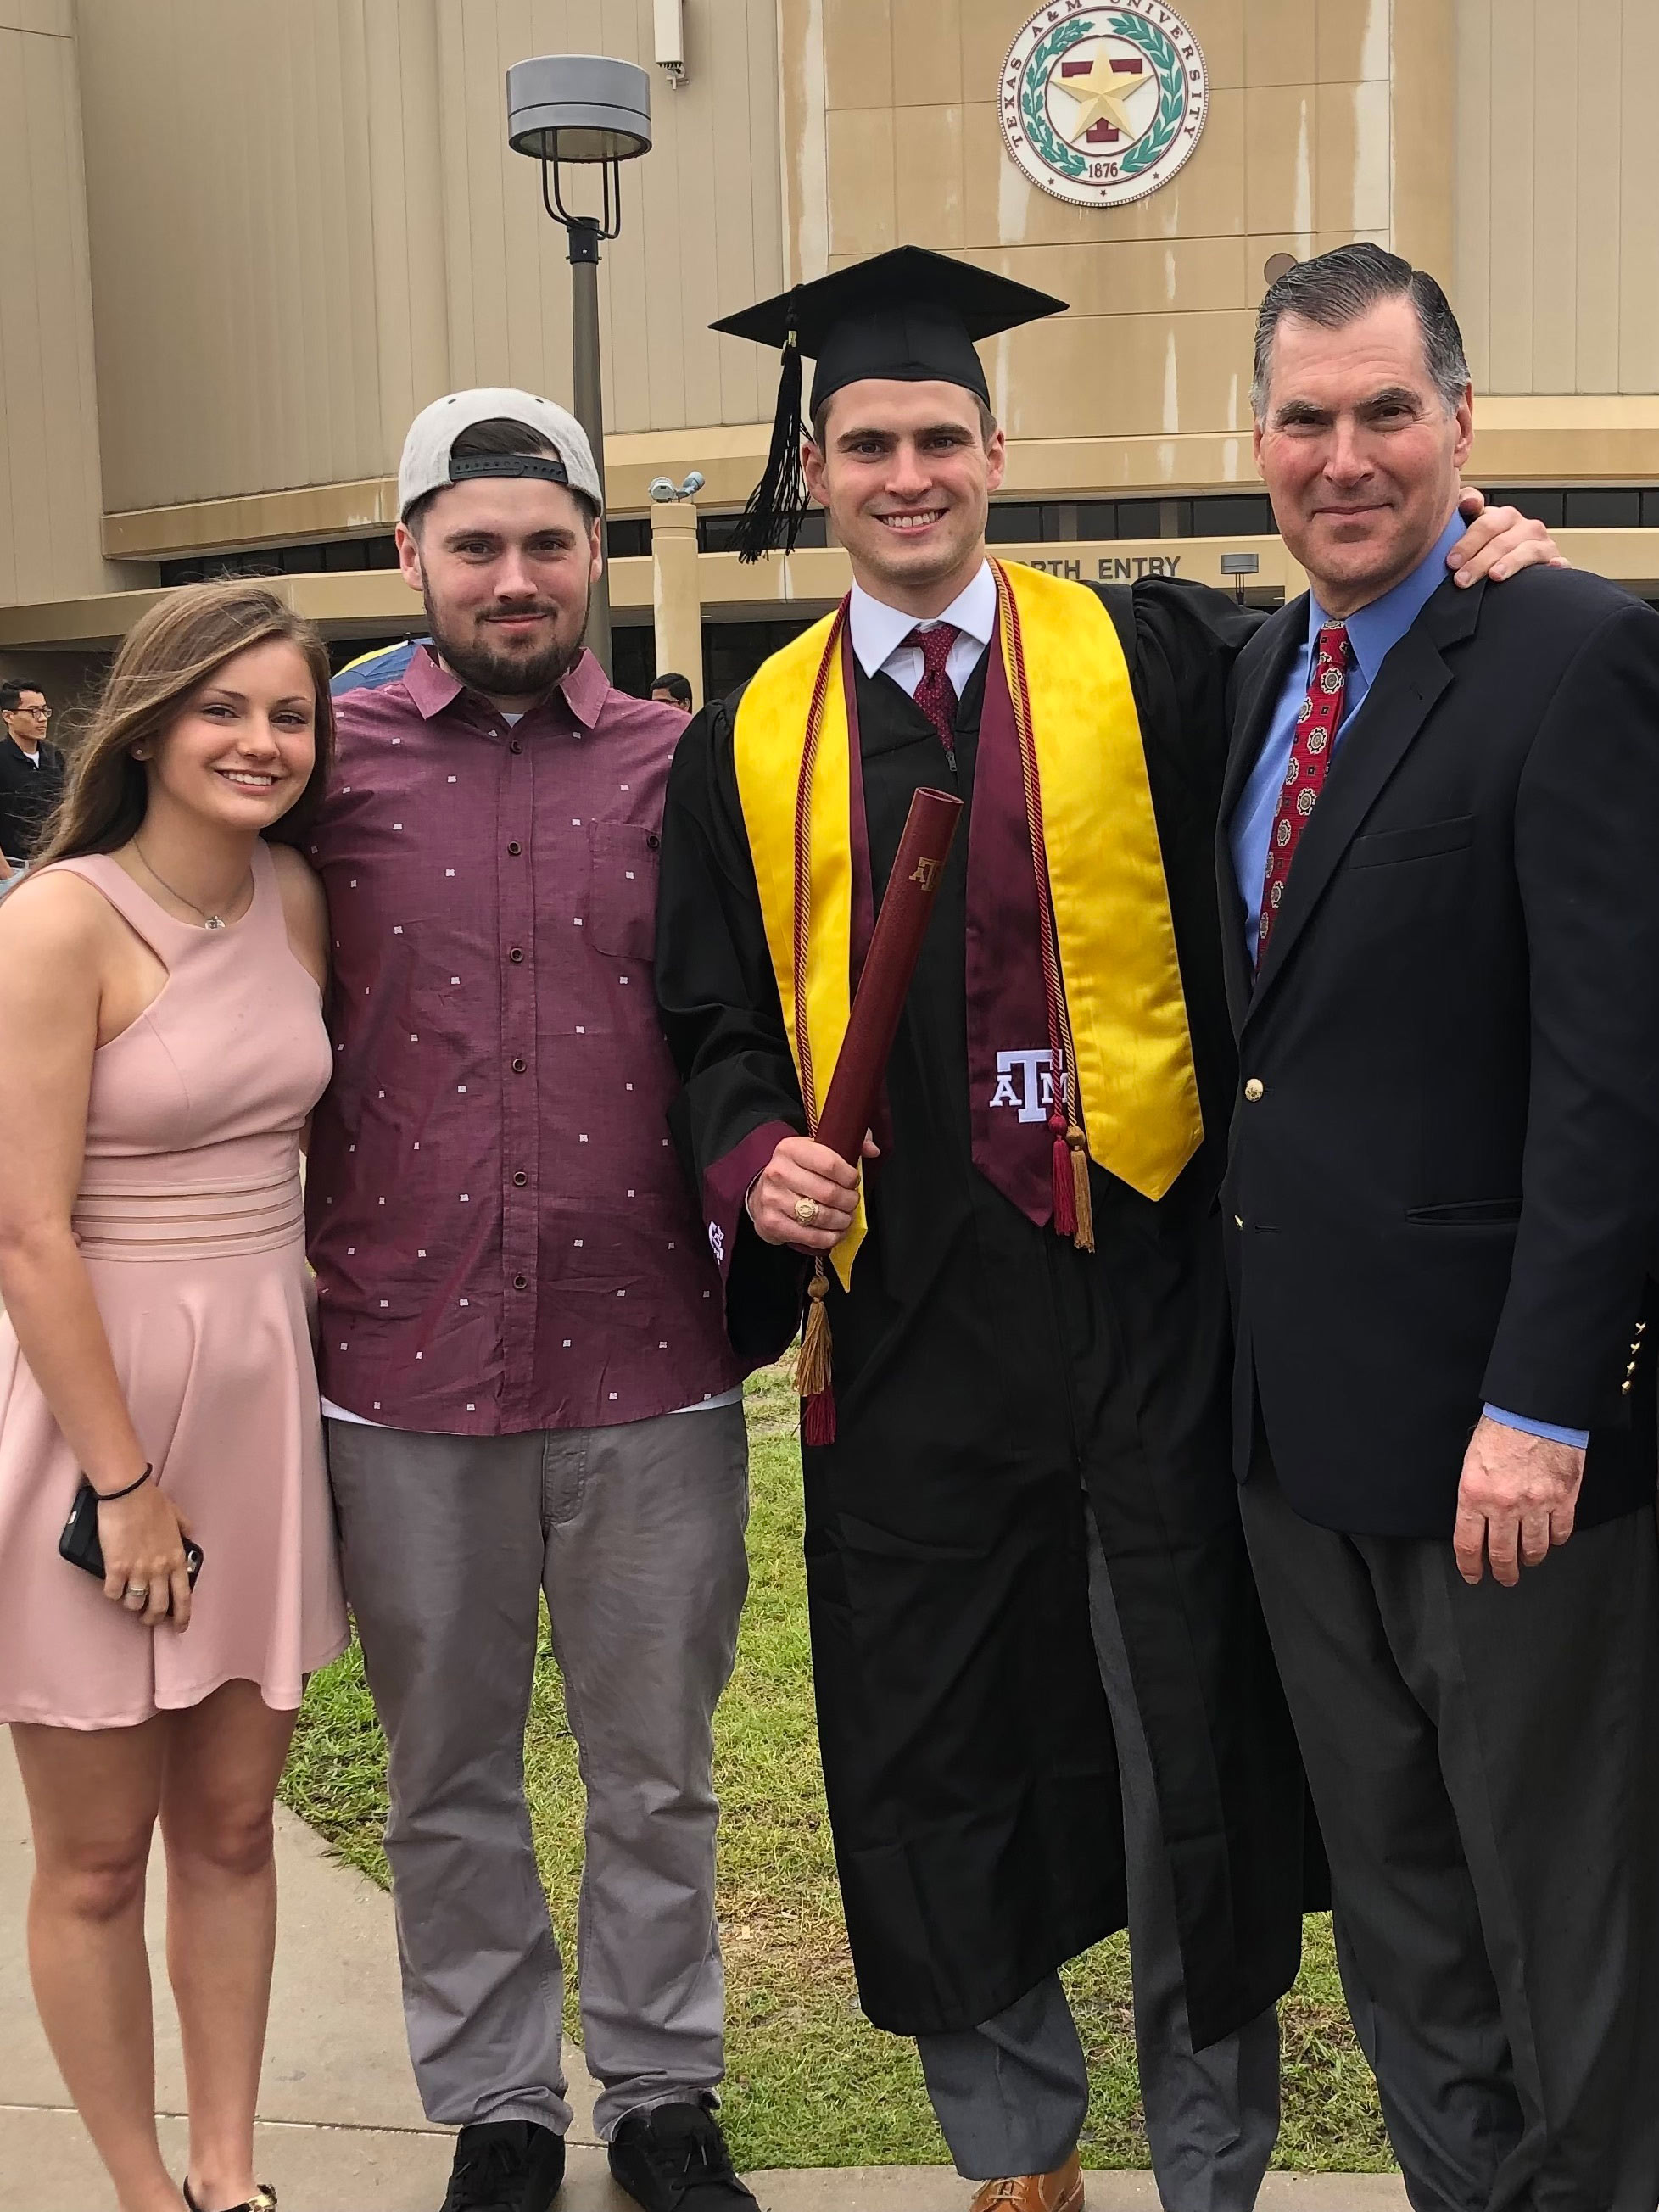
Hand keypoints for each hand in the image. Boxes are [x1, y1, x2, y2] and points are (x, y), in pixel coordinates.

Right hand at [98, 1481, 194, 1629]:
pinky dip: (113, 1593)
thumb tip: (189, 1534)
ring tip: (129, 1600)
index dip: (183, 1615)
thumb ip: (185, 1528)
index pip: (184, 1595)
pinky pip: (114, 1593)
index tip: (180, 1626)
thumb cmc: (151, 1501)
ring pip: (135, 1604)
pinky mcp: (116, 1568)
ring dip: (132, 1605)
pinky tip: (113, 1586)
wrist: (128, 1493)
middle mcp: (159, 1568)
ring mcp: (138, 1570)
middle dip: (153, 1618)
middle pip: (159, 1607)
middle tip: (148, 1619)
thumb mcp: (176, 1515)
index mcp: (176, 1557)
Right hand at [746, 1132, 877, 1251]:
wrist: (763, 1193)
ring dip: (842, 1221)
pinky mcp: (772, 1223)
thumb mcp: (817, 1150)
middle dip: (849, 1201)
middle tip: (852, 1202)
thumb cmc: (797, 1171)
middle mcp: (778, 1172)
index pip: (830, 1164)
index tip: (854, 1181)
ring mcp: (773, 1199)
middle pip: (828, 1193)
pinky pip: (811, 1235)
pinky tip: (835, 1232)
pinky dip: (829, 1237)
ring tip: (845, 1218)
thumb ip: (849, 1144)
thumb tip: (873, 1149)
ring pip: (822, 1216)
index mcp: (791, 1149)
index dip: (850, 1176)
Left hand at [1448, 489, 1566, 585]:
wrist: (1513, 564)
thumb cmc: (1487, 547)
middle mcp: (1524, 527)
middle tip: (1461, 579)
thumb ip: (1464, 507)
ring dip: (1510, 563)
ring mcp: (1541, 543)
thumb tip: (1469, 502)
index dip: (1468, 542)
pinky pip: (1559, 561)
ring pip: (1526, 551)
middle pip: (1501, 541)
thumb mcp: (1472, 527)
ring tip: (1494, 576)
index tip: (1452, 561)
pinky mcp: (1554, 560)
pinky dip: (1556, 564)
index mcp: (1502, 517)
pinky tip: (1552, 566)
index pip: (1486, 524)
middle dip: (1480, 560)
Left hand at [1452, 1415, 1583, 1586]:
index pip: (1468, 1543)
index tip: (1473, 1575)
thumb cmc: (1501, 1428)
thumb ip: (1474, 1493)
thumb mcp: (1471, 1460)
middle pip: (1503, 1554)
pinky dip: (1555, 1540)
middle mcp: (1504, 1505)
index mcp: (1474, 1494)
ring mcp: (1536, 1504)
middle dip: (1504, 1571)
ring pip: (1534, 1548)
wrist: (1536, 1409)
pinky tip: (1551, 1539)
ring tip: (1529, 1560)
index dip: (1470, 1566)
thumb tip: (1477, 1518)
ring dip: (1531, 1559)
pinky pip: (1561, 1532)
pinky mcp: (1563, 1498)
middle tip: (1506, 1577)